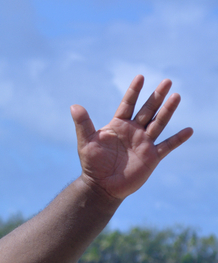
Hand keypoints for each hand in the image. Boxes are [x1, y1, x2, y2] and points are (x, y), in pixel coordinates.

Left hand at [71, 75, 192, 201]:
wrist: (101, 186)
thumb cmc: (92, 164)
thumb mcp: (86, 142)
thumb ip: (83, 124)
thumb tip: (74, 106)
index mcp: (118, 125)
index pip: (128, 104)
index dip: (134, 91)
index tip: (140, 76)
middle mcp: (133, 131)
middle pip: (148, 110)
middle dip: (157, 96)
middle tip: (167, 81)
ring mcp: (144, 143)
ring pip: (158, 123)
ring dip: (168, 110)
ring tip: (176, 96)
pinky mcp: (152, 157)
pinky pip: (167, 146)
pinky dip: (177, 139)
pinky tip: (188, 130)